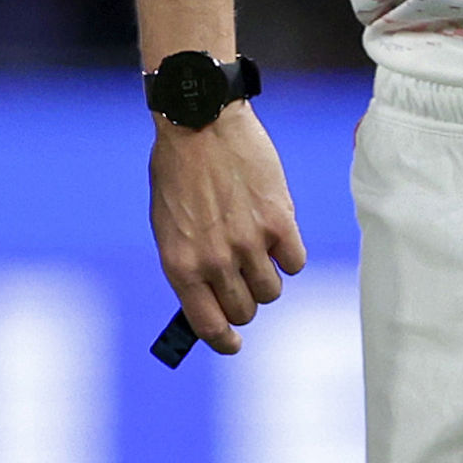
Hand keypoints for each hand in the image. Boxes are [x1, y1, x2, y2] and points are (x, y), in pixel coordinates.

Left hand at [151, 105, 305, 353]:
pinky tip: (274, 229)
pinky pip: (295, 262)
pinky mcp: (279, 223)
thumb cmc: (178, 170)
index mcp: (180, 263)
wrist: (199, 120)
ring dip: (266, 275)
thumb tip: (208, 302)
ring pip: (272, 290)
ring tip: (254, 245)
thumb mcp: (167, 222)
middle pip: (246, 310)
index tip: (233, 342)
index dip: (224, 341)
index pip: (208, 326)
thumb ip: (188, 263)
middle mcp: (214, 260)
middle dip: (244, 300)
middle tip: (241, 277)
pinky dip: (288, 253)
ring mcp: (248, 243)